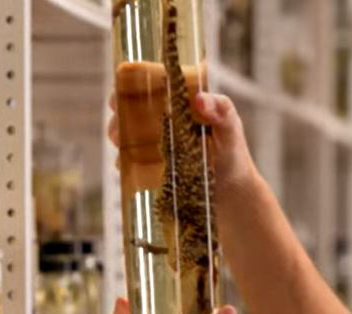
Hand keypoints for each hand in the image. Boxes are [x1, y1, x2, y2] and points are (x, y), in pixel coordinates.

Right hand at [108, 91, 259, 197]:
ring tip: (120, 142)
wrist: (232, 193)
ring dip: (118, 134)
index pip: (149, 82)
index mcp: (180, 101)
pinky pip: (129, 161)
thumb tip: (199, 100)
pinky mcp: (151, 166)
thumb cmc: (233, 154)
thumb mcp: (231, 130)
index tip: (121, 94)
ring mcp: (155, 142)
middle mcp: (163, 118)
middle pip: (130, 105)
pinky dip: (124, 162)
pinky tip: (125, 166)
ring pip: (125, 131)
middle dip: (119, 111)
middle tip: (120, 123)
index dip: (130, 83)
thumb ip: (221, 111)